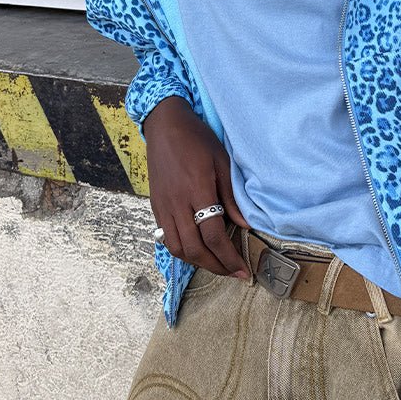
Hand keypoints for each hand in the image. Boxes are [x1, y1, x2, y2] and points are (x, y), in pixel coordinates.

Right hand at [143, 96, 249, 278]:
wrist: (165, 126)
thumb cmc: (197, 140)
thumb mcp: (222, 162)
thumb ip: (232, 196)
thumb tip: (245, 226)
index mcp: (197, 191)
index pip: (213, 235)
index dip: (229, 257)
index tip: (243, 270)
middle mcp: (177, 204)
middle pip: (194, 248)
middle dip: (216, 266)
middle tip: (233, 273)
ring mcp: (163, 206)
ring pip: (177, 248)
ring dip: (198, 262)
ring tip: (216, 264)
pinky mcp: (155, 206)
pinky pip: (166, 238)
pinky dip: (182, 250)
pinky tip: (196, 249)